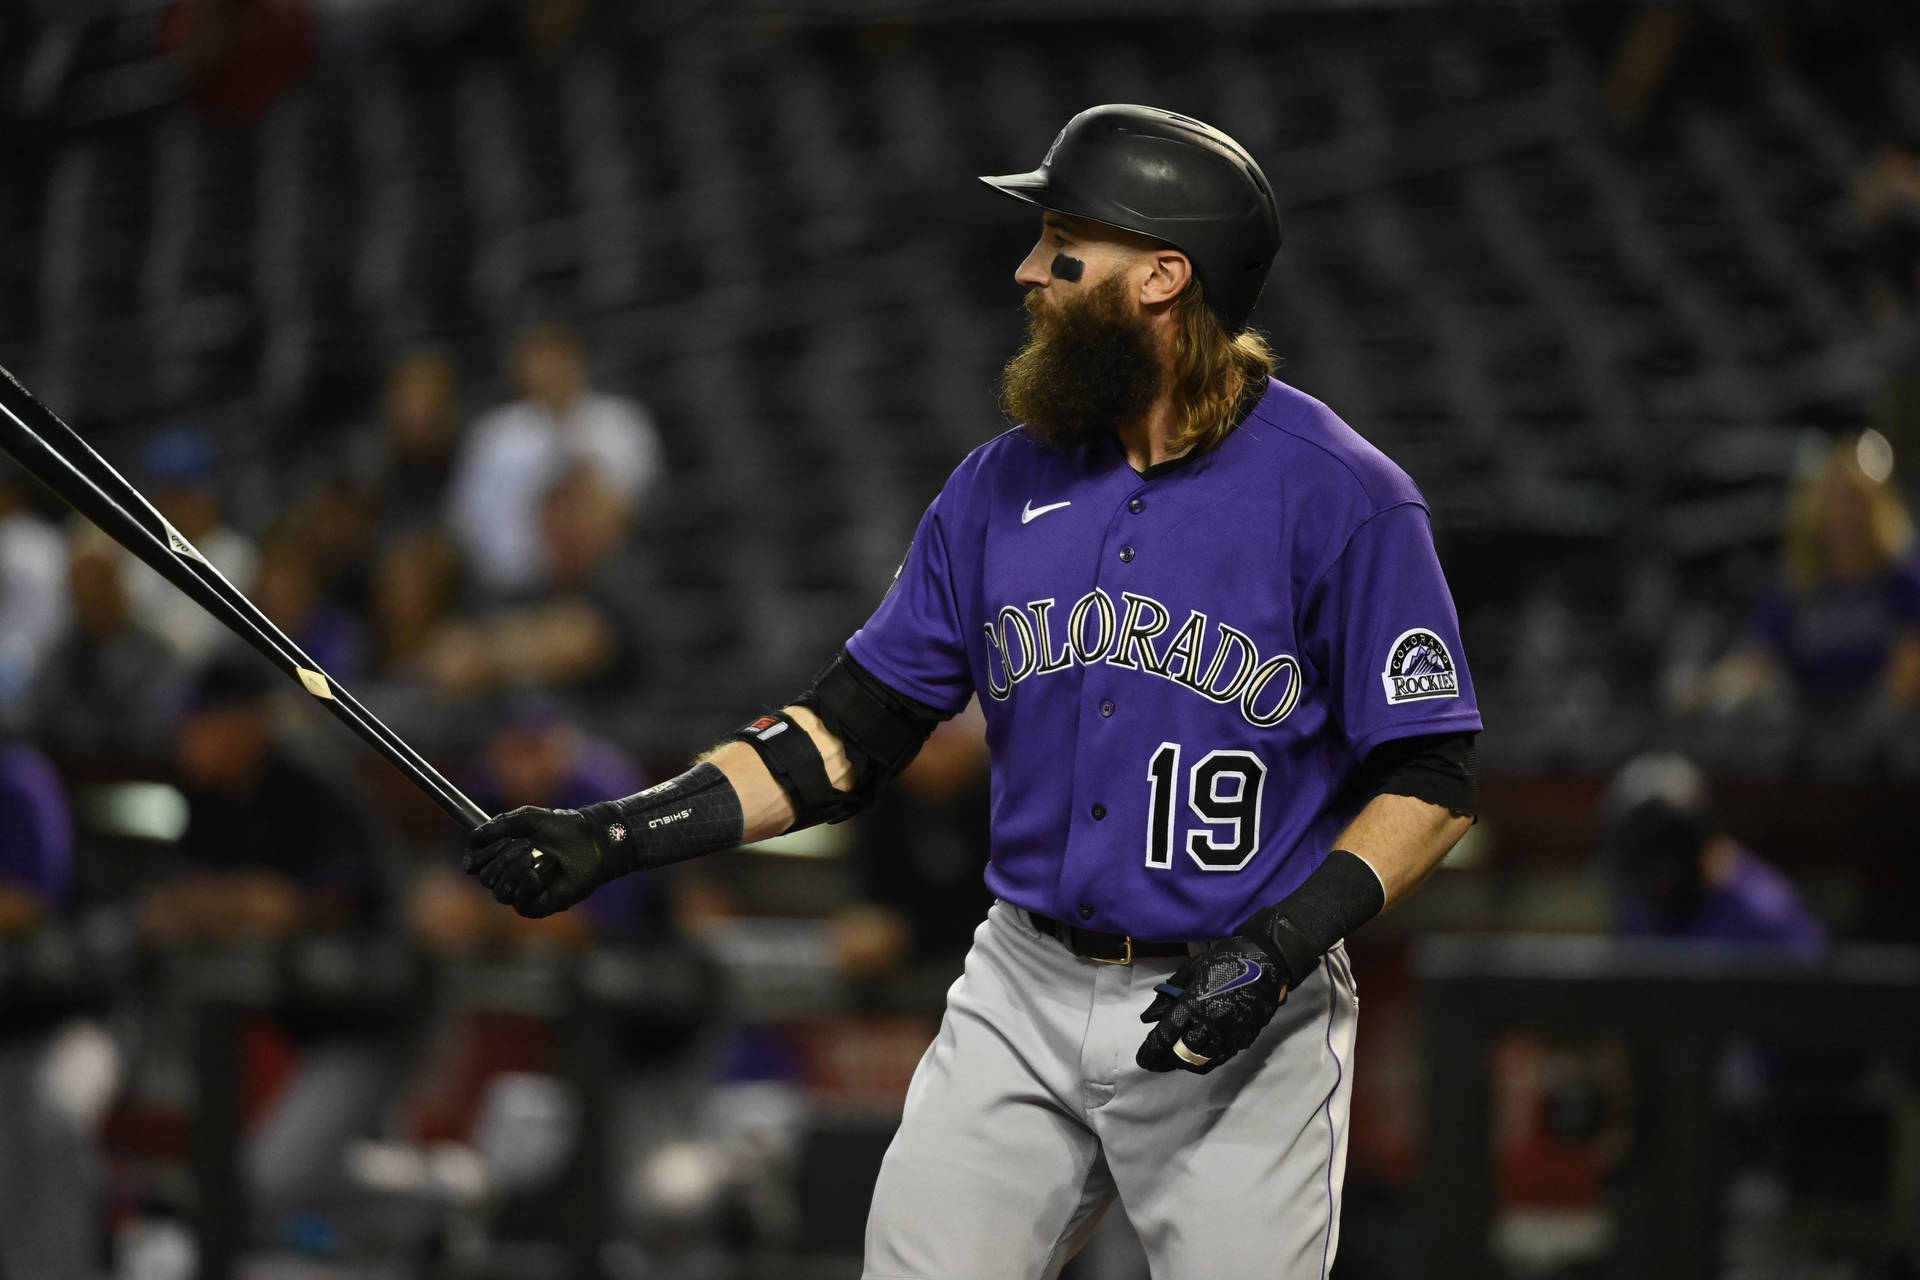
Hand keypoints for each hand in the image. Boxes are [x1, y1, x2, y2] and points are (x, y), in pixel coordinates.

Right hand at [464, 806, 615, 917]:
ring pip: (500, 892)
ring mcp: (524, 892)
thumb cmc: (561, 827)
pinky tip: (536, 875)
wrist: (590, 839)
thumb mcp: (527, 819)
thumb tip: (473, 837)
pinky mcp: (539, 905)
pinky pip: (519, 904)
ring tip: (534, 856)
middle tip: (527, 845)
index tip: (485, 844)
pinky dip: (526, 887)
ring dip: (514, 871)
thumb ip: (500, 825)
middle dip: (502, 858)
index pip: (475, 864)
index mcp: (502, 857)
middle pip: (486, 878)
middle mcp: (509, 876)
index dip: (476, 856)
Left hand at [1135, 937, 1287, 1074]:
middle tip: (1156, 1063)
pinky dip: (1208, 1061)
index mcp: (1194, 1003)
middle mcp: (1211, 1023)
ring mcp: (1230, 1033)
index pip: (1166, 1036)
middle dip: (1166, 1061)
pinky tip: (1200, 1058)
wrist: (1267, 961)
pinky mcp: (1245, 1037)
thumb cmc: (1225, 959)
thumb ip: (1169, 995)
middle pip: (1183, 1053)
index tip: (1143, 1060)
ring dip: (1186, 1063)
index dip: (1151, 1051)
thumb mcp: (1191, 970)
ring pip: (1203, 1060)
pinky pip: (1223, 1057)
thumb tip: (1148, 1018)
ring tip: (1175, 1062)